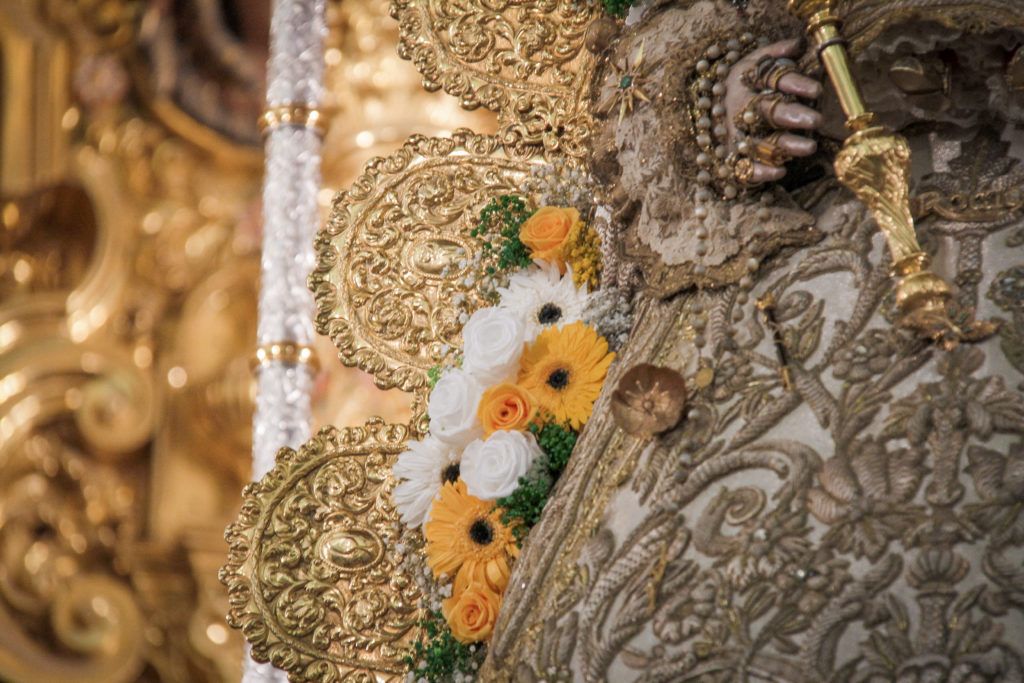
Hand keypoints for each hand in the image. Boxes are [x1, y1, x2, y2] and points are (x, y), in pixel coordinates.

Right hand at [724, 38, 822, 183]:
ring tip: (810, 147)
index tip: (817, 90)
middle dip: (791, 115)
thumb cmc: (741, 84)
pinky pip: (744, 167)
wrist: (702, 108)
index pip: (773, 79)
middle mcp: (739, 108)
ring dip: (785, 145)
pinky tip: (780, 171)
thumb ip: (776, 53)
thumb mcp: (754, 62)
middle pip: (765, 111)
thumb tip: (798, 44)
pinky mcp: (733, 156)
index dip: (794, 84)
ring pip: (760, 140)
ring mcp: (735, 133)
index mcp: (747, 81)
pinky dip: (761, 171)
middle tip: (817, 120)